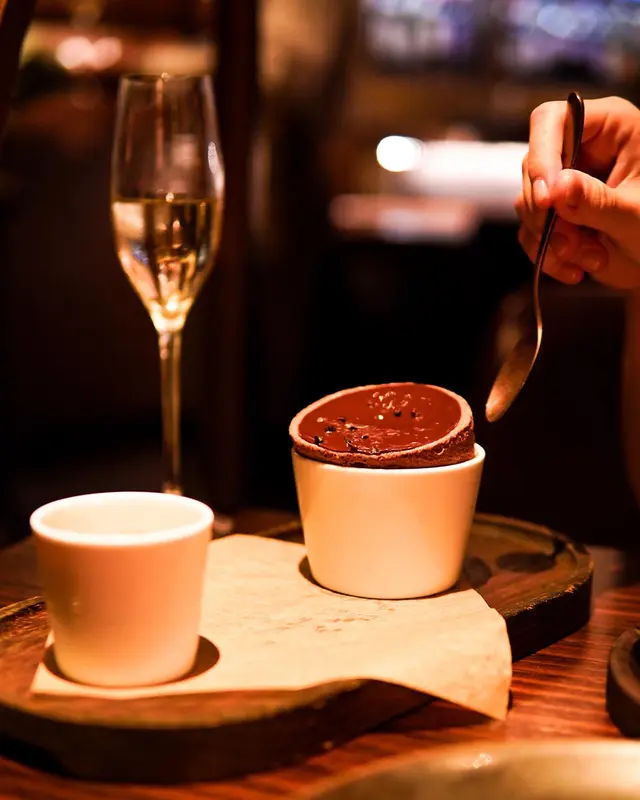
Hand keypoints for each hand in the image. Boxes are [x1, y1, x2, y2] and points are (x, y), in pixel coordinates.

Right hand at [516, 96, 639, 289]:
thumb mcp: (636, 215)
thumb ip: (597, 200)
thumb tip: (557, 188)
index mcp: (609, 127)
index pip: (554, 120)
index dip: (542, 157)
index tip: (547, 199)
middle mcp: (580, 149)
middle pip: (533, 166)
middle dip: (549, 213)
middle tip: (571, 243)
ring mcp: (563, 182)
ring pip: (529, 203)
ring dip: (552, 240)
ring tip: (591, 259)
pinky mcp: (553, 213)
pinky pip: (529, 231)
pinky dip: (547, 255)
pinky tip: (577, 268)